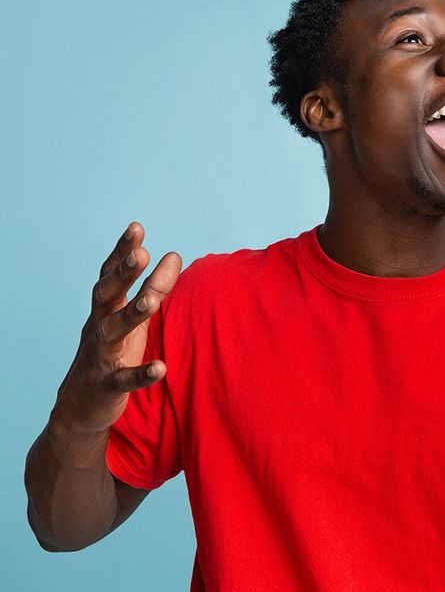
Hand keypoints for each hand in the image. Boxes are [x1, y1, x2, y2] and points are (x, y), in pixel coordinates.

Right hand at [50, 223, 181, 434]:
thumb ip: (154, 287)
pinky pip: (123, 379)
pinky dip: (141, 374)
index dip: (121, 251)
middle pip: (106, 296)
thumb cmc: (114, 352)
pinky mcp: (106, 386)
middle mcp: (98, 327)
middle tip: (141, 254)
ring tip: (152, 301)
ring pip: (111, 332)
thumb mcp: (134, 318)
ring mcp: (99, 356)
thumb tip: (175, 255)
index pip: (110, 275)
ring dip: (131, 315)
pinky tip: (160, 368)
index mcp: (105, 309)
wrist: (80, 407)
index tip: (136, 227)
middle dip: (122, 274)